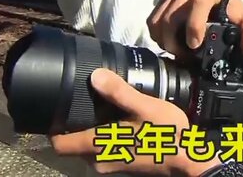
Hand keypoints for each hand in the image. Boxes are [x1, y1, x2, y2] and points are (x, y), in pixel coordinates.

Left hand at [50, 68, 219, 175]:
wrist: (189, 161)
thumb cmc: (166, 134)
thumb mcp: (144, 107)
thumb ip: (118, 92)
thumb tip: (94, 76)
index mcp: (98, 146)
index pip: (59, 144)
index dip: (53, 128)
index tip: (57, 109)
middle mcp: (99, 160)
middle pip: (73, 145)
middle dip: (74, 126)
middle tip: (83, 101)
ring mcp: (111, 166)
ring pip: (89, 149)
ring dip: (92, 131)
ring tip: (103, 108)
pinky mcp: (122, 166)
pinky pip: (103, 151)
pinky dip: (105, 138)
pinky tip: (119, 122)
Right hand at [147, 0, 242, 60]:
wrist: (219, 0)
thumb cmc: (232, 11)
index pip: (199, 2)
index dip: (194, 25)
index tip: (194, 45)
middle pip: (174, 14)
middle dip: (175, 40)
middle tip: (183, 56)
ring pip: (160, 18)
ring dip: (164, 40)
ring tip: (175, 51)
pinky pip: (152, 18)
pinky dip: (156, 35)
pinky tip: (166, 43)